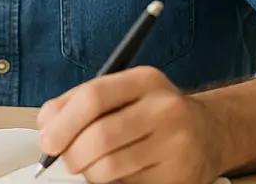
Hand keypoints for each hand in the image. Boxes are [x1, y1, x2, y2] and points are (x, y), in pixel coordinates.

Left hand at [36, 67, 223, 183]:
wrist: (208, 133)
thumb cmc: (153, 113)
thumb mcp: (124, 93)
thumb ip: (81, 102)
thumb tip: (47, 125)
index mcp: (146, 81)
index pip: (94, 96)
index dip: (63, 122)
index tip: (48, 141)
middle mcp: (166, 109)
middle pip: (100, 137)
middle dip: (72, 154)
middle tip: (67, 160)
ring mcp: (176, 145)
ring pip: (109, 168)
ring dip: (90, 173)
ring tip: (93, 167)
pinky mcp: (179, 177)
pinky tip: (118, 174)